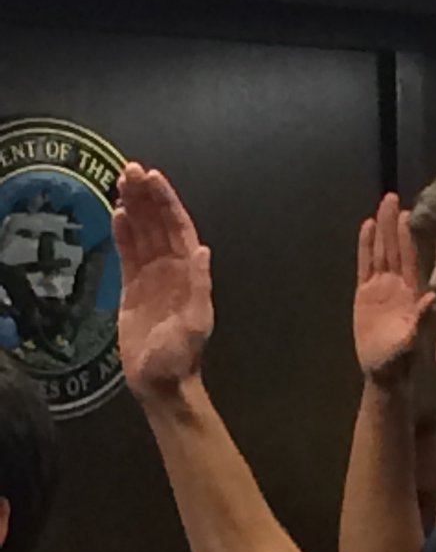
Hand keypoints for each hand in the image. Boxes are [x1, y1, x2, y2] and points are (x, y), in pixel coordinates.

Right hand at [113, 163, 212, 402]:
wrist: (161, 382)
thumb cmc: (180, 356)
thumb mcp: (196, 322)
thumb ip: (200, 286)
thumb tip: (202, 250)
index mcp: (189, 273)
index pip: (178, 228)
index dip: (166, 202)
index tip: (152, 178)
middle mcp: (172, 268)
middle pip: (158, 224)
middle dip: (147, 196)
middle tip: (129, 169)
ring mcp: (152, 276)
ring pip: (143, 233)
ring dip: (134, 207)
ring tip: (120, 181)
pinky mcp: (133, 287)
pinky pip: (128, 253)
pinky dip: (123, 233)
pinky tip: (116, 213)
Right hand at [353, 193, 433, 383]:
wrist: (383, 370)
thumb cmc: (401, 358)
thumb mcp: (413, 339)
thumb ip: (421, 317)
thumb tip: (432, 297)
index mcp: (410, 293)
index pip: (408, 258)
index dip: (408, 237)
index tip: (409, 214)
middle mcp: (397, 285)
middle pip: (393, 249)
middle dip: (393, 224)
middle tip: (392, 198)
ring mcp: (380, 287)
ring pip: (380, 252)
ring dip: (381, 230)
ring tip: (381, 208)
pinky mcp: (364, 294)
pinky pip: (364, 265)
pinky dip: (365, 247)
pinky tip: (367, 228)